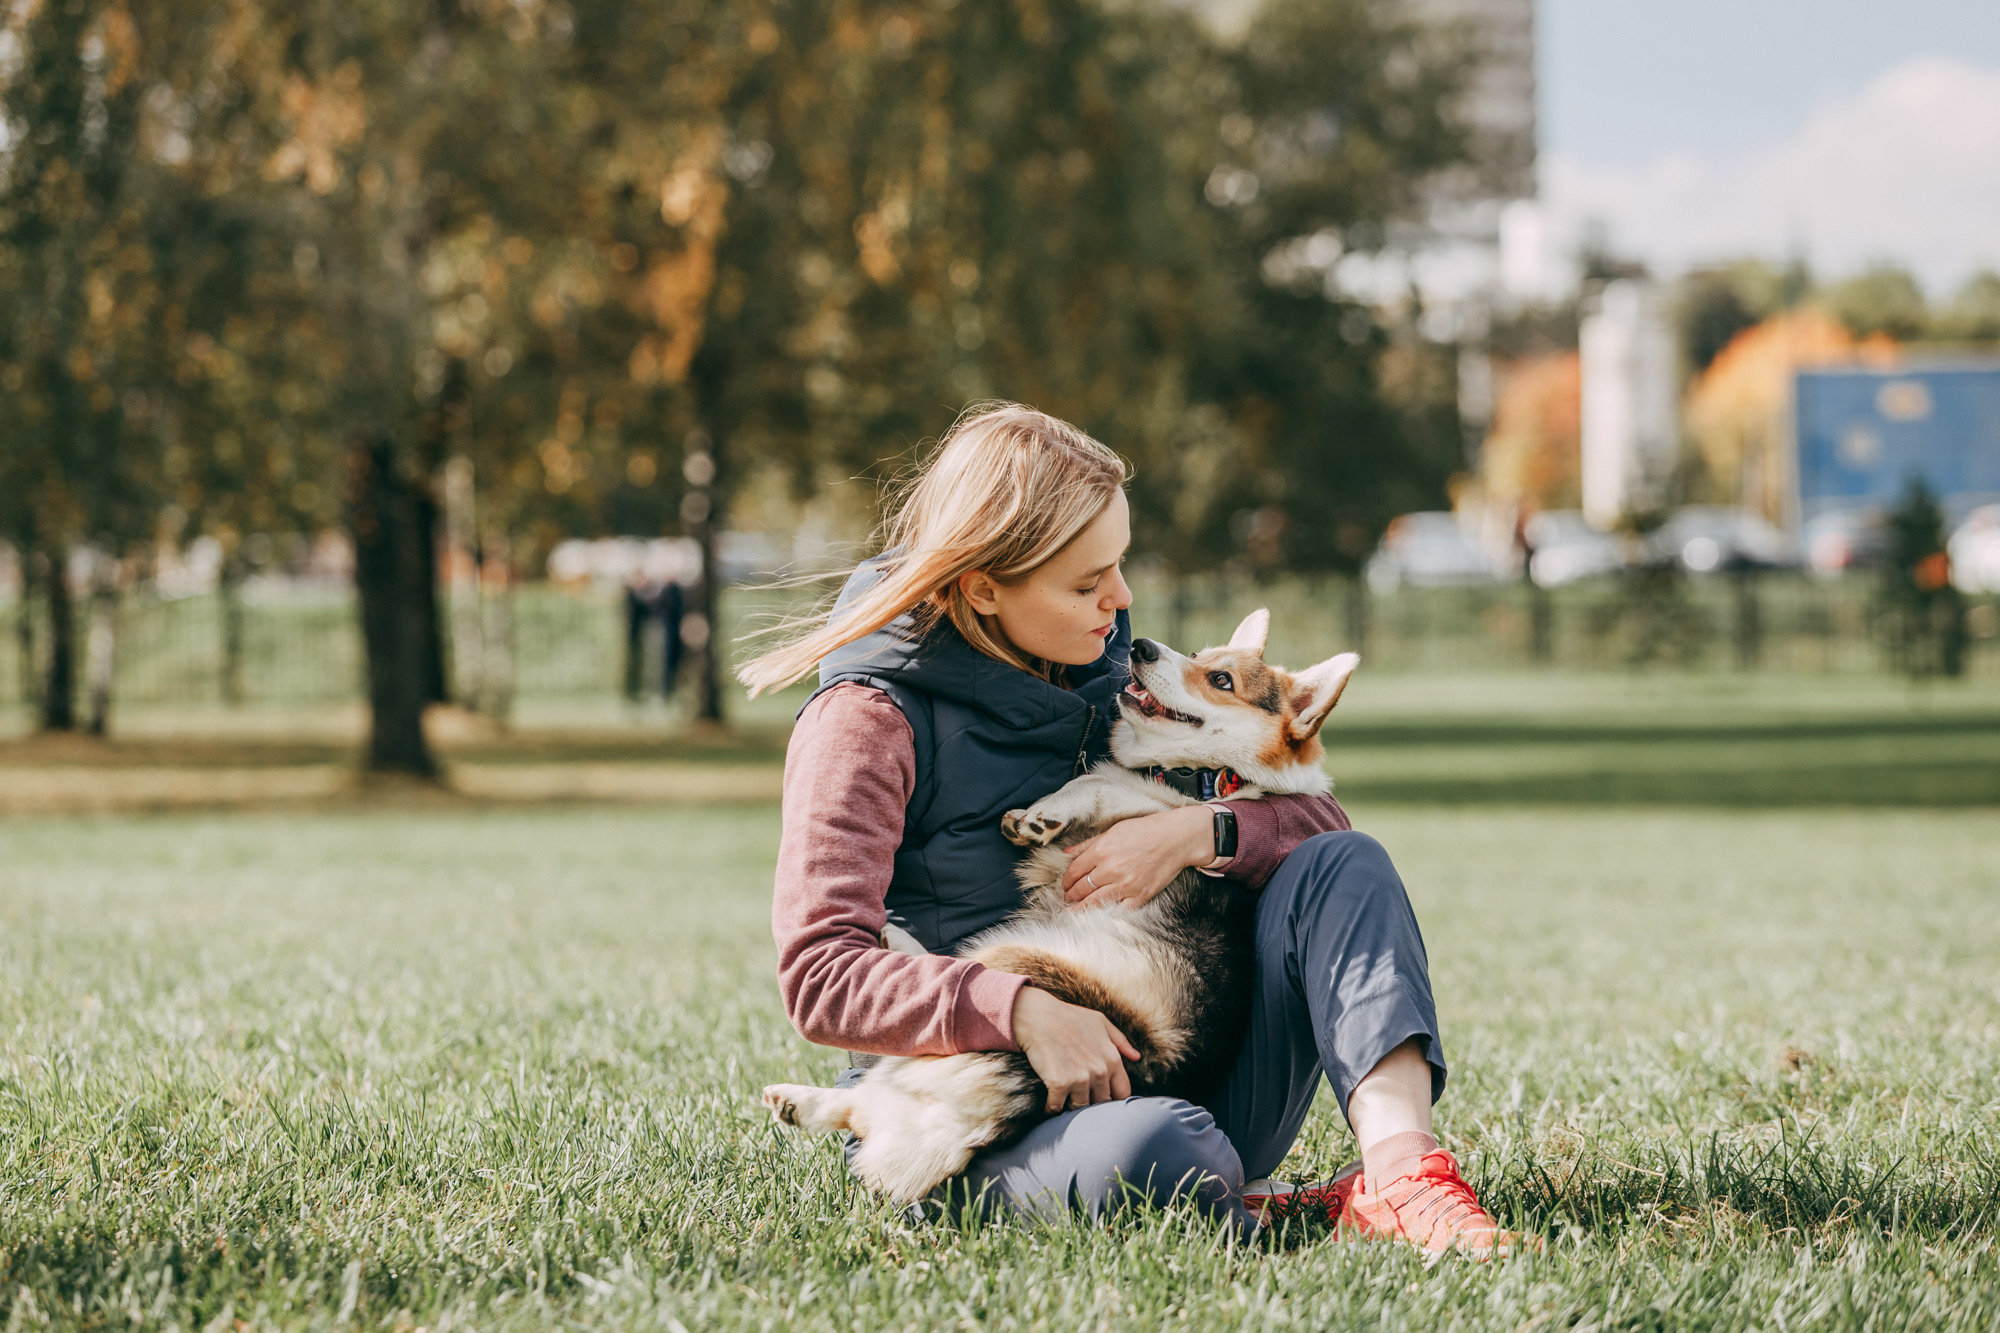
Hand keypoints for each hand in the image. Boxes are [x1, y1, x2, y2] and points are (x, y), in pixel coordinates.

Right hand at [1011, 986, 1140, 1112]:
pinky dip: (1050, 1107)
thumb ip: (1120, 1041)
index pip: (1122, 1093)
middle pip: (1101, 1103)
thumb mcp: (1100, 1022)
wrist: (1038, 1015)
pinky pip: (1056, 1107)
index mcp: (1112, 1059)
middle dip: (1091, 1100)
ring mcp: (1079, 1079)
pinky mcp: (1059, 1084)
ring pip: (1079, 1107)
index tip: (1100, 1094)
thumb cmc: (1068, 1017)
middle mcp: (1099, 1072)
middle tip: (1077, 1094)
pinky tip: (1047, 1101)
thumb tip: (1136, 1057)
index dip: (1112, 1096)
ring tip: (1062, 1096)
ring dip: (1070, 1104)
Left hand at [1061, 805, 1214, 909]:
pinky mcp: (1141, 895)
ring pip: (1095, 902)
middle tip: (1067, 898)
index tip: (1064, 884)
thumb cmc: (1145, 830)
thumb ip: (1088, 844)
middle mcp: (1111, 869)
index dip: (1066, 880)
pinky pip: (1119, 910)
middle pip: (1081, 888)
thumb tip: (1066, 852)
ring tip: (1073, 910)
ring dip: (1080, 908)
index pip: (1074, 871)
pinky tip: (1099, 914)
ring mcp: (1126, 884)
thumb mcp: (1113, 830)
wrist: (1175, 838)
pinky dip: (1107, 913)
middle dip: (1070, 895)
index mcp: (1102, 850)